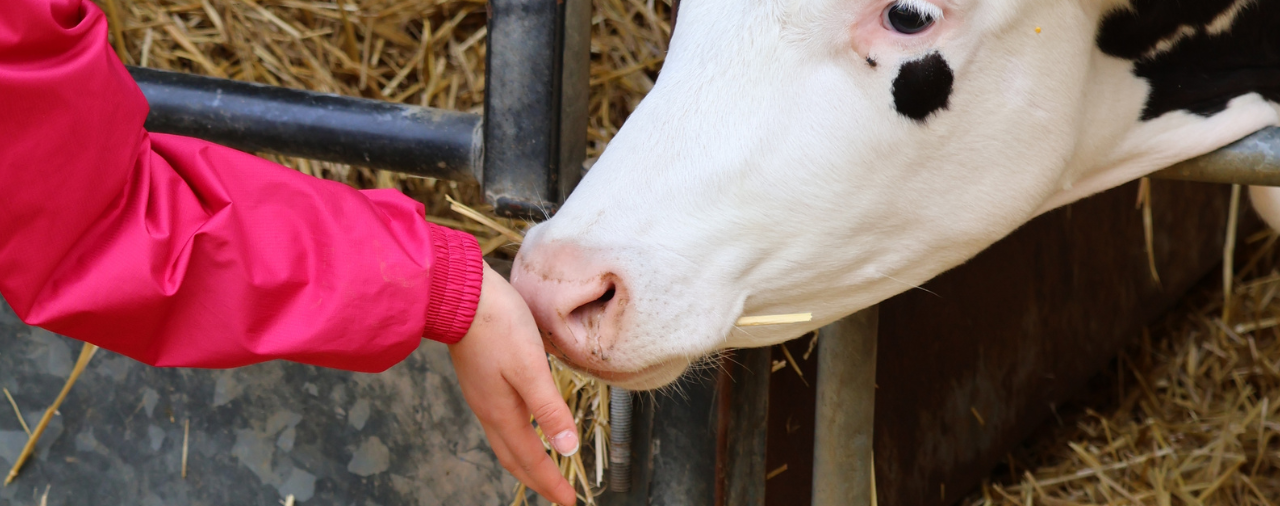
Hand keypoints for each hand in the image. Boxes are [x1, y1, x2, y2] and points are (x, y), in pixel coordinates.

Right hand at [450, 262, 578, 505]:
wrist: (457, 292)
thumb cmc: (496, 324)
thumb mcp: (529, 367)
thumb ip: (548, 409)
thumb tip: (567, 449)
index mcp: (502, 412)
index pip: (531, 459)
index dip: (551, 483)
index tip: (569, 502)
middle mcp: (489, 410)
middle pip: (513, 457)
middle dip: (536, 478)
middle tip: (557, 493)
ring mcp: (482, 395)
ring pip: (504, 440)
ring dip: (525, 460)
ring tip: (543, 468)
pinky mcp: (479, 379)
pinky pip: (499, 421)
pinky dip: (515, 437)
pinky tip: (523, 426)